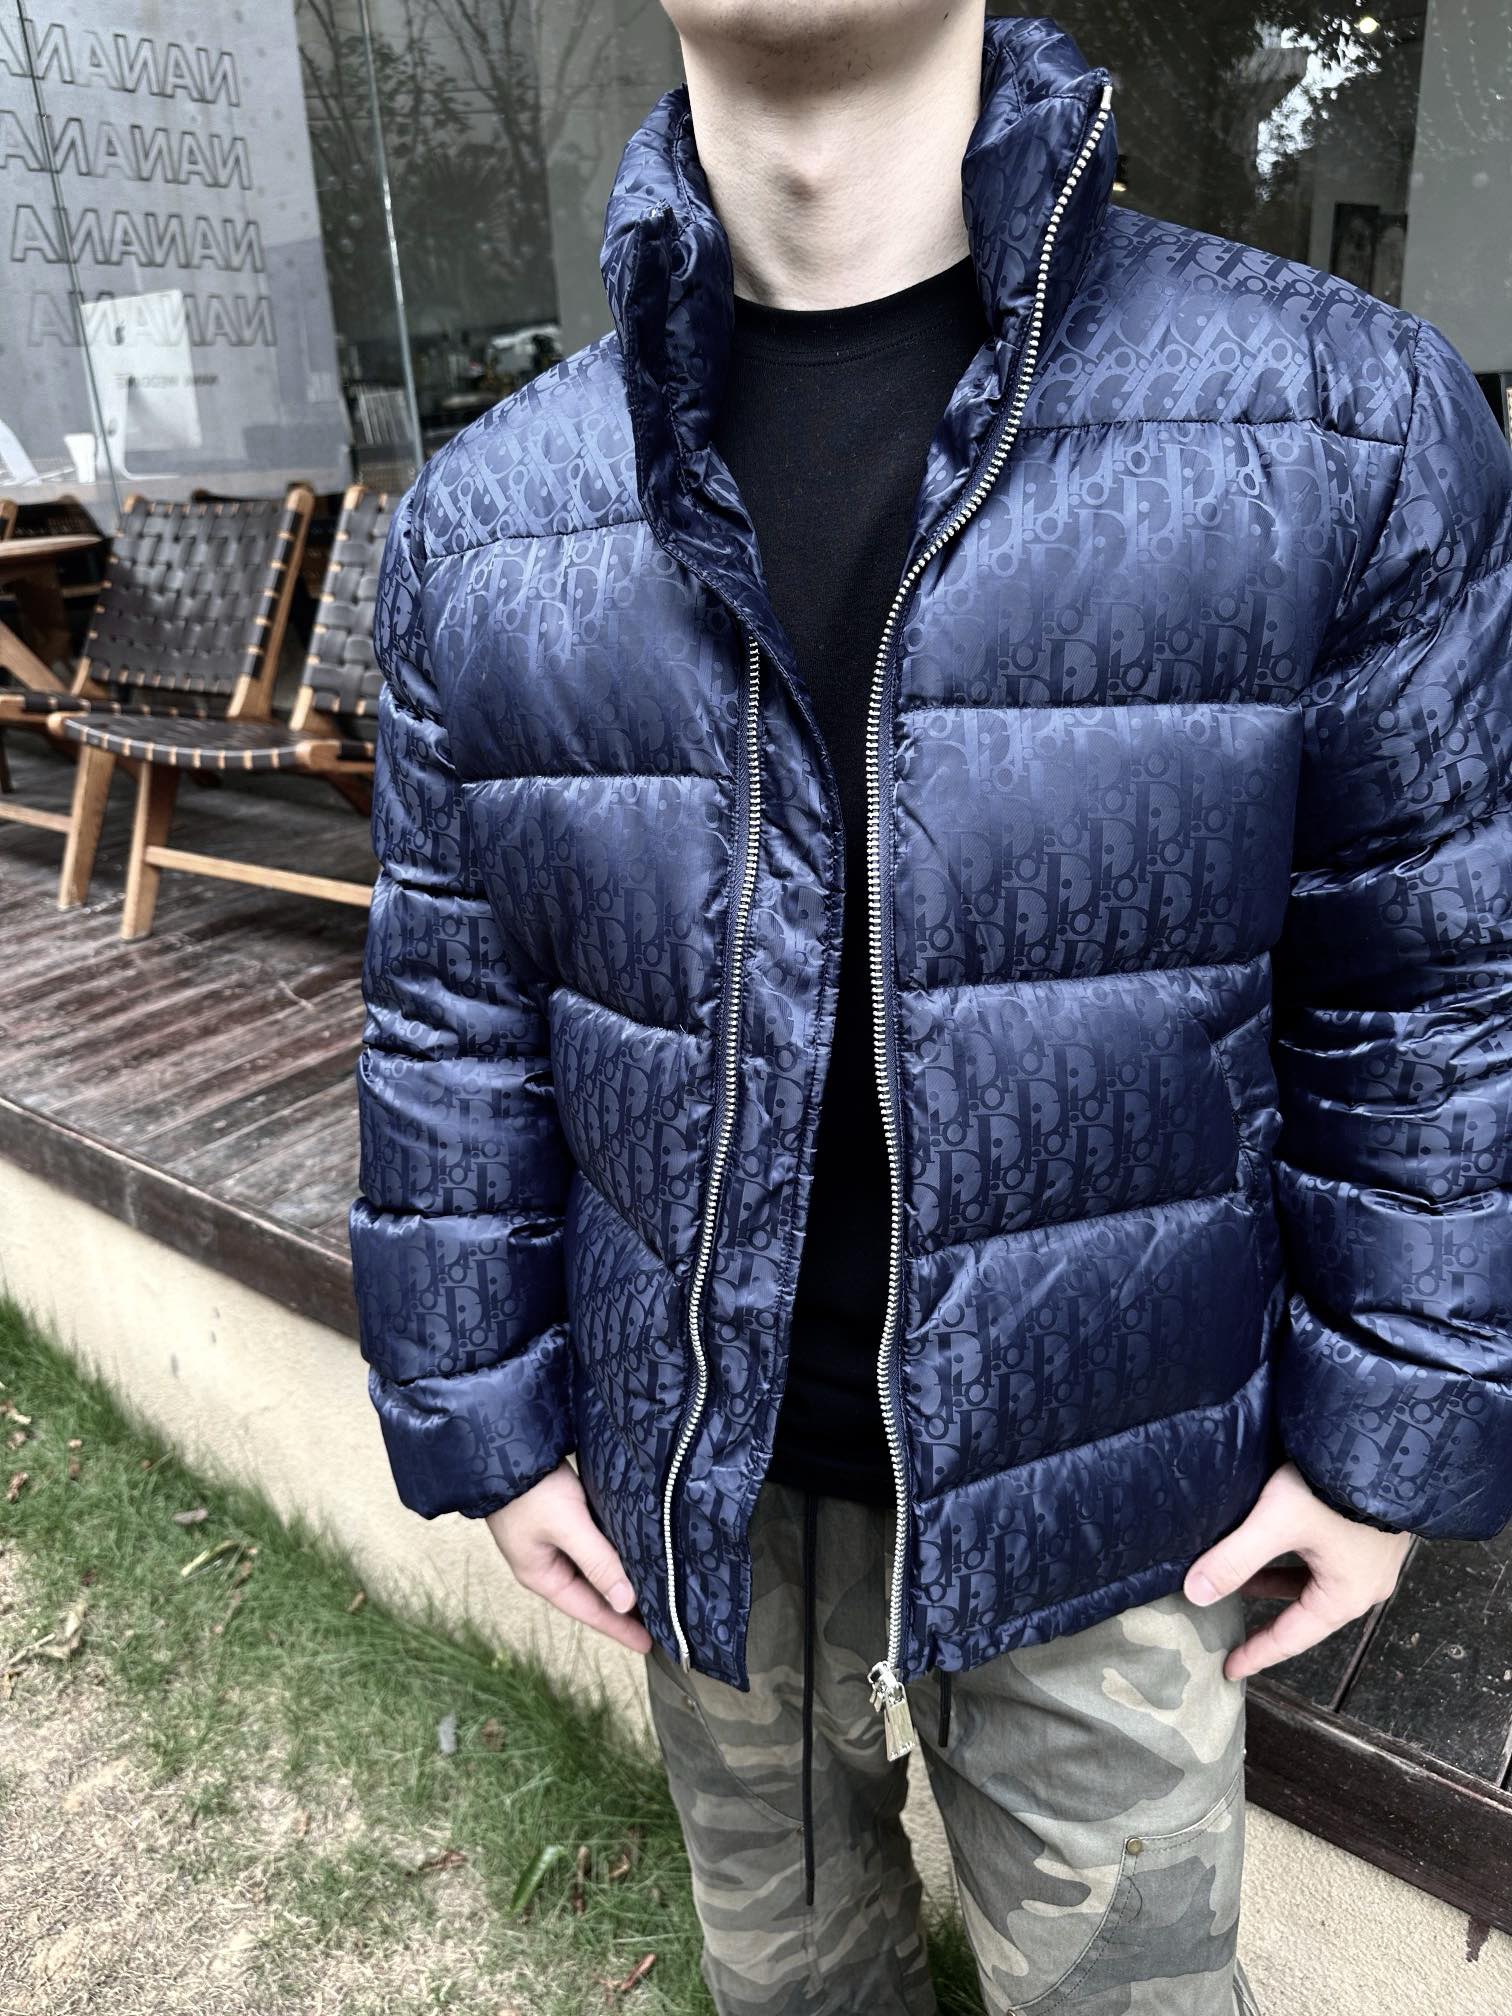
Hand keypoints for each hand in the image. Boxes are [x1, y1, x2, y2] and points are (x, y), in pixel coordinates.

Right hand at [486, 1461, 651, 1653]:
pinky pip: (593, 1548)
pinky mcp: (562, 1520)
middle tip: (659, 1621)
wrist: (504, 1445)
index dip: (620, 1627)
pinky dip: (612, 1556)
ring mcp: (553, 1543)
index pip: (589, 1611)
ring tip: (651, 1593)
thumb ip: (597, 1562)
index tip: (649, 1644)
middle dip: (622, 1608)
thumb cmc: (532, 1491)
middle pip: (592, 1594)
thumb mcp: (567, 1527)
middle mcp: (548, 1564)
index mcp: (542, 1575)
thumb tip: (627, 1602)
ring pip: (593, 1571)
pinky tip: (632, 1556)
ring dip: (618, 1582)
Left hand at [1184, 1461, 1410, 1681]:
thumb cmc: (1335, 1484)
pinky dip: (1289, 1558)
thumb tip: (1194, 1593)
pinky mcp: (1365, 1528)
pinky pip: (1321, 1557)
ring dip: (1273, 1580)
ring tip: (1236, 1575)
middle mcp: (1363, 1583)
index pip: (1292, 1639)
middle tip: (1227, 1622)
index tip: (1229, 1669)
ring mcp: (1367, 1556)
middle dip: (1264, 1615)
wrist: (1386, 1440)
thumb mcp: (1277, 1522)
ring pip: (1310, 1580)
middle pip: (1302, 1611)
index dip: (1257, 1653)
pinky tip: (1267, 1540)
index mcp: (1346, 1596)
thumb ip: (1234, 1558)